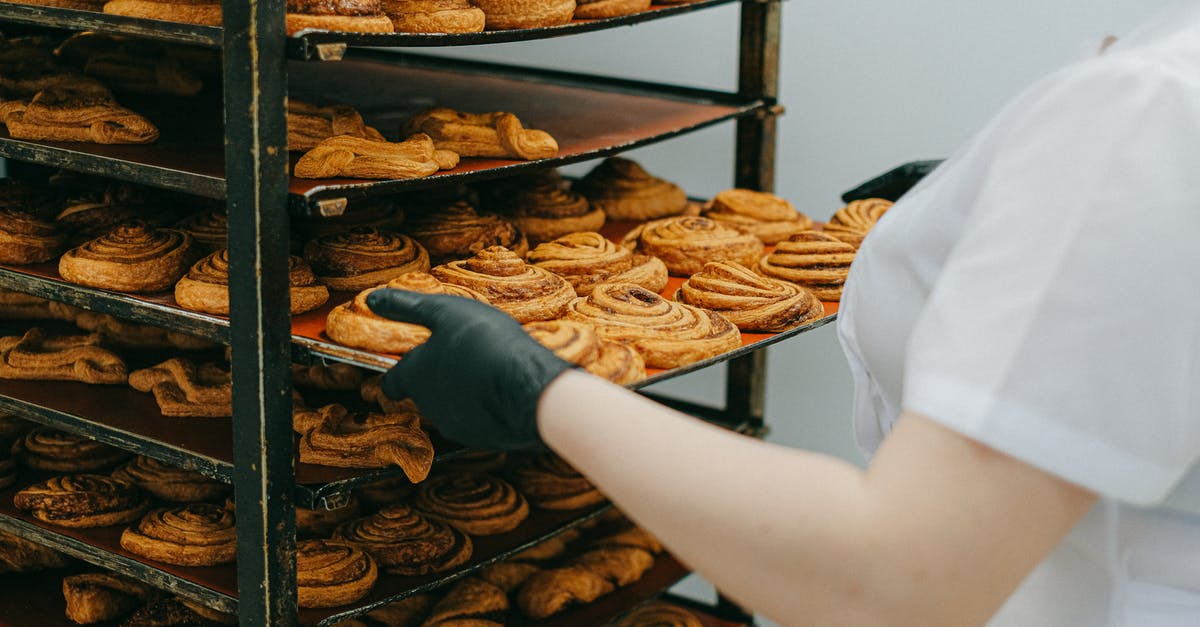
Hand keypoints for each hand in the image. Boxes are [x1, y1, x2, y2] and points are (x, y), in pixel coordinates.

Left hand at [366, 290, 573, 449]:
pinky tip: (505, 390)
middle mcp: (430, 406)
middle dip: (438, 378)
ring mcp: (458, 425)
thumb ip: (406, 307)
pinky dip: (487, 407)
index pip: (392, 383)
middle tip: (461, 357)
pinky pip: (480, 420)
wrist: (529, 389)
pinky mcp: (485, 438)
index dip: (396, 374)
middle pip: (425, 394)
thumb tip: (372, 299)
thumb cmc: (484, 343)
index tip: (402, 368)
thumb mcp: (444, 312)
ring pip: (453, 407)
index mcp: (416, 376)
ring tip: (488, 370)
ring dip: (463, 392)